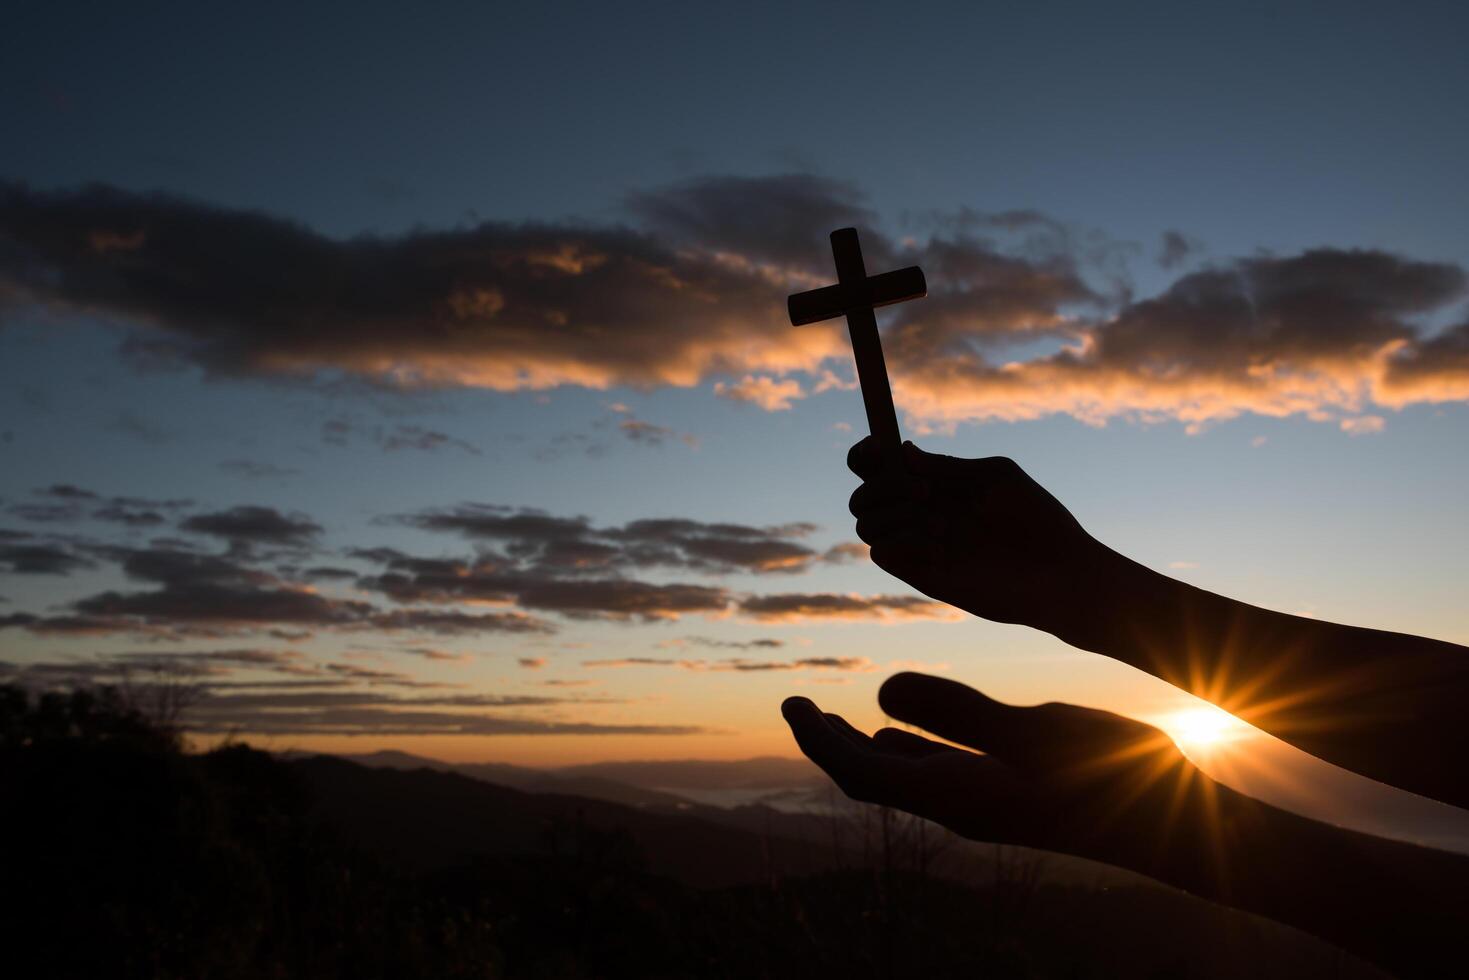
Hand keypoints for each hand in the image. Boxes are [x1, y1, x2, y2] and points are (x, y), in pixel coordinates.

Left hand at [782, 672, 1220, 881]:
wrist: (1172, 824)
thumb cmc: (1110, 775)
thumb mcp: (1033, 733)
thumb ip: (958, 714)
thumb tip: (878, 697)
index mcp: (955, 796)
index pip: (861, 773)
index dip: (818, 741)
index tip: (789, 703)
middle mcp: (957, 806)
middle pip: (869, 780)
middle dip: (826, 746)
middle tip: (794, 706)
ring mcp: (981, 804)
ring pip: (899, 779)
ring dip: (859, 749)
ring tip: (829, 720)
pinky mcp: (1004, 795)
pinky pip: (932, 775)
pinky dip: (903, 749)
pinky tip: (899, 733)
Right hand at [847, 438, 1115, 639]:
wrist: (1059, 573)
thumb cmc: (1037, 519)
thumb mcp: (995, 478)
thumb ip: (947, 466)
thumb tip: (902, 451)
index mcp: (936, 484)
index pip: (880, 466)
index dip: (866, 453)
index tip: (877, 445)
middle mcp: (920, 514)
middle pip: (863, 494)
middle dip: (883, 484)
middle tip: (925, 490)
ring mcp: (918, 545)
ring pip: (866, 523)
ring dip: (893, 515)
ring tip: (942, 526)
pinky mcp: (921, 576)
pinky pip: (881, 553)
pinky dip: (900, 543)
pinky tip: (940, 549)